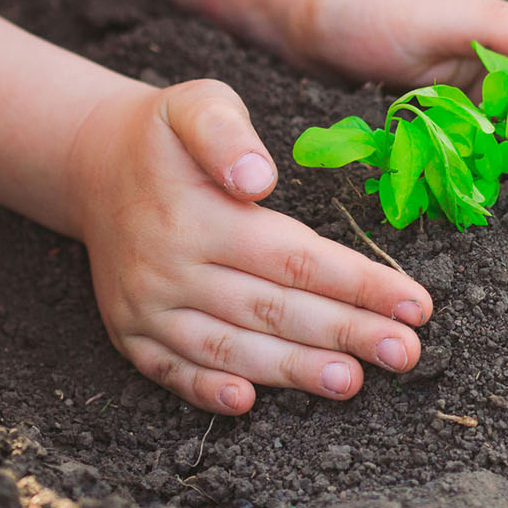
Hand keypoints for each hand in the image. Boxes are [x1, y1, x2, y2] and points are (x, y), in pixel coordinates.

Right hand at [67, 79, 432, 413]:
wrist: (91, 165)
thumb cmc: (165, 135)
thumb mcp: (198, 104)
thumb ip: (228, 134)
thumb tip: (258, 178)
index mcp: (198, 217)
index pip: (295, 260)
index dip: (359, 284)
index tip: (415, 304)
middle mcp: (170, 269)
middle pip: (274, 311)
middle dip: (346, 334)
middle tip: (405, 354)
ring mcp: (146, 307)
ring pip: (229, 349)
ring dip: (293, 372)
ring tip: (352, 382)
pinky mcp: (130, 332)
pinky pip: (171, 371)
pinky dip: (206, 392)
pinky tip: (249, 403)